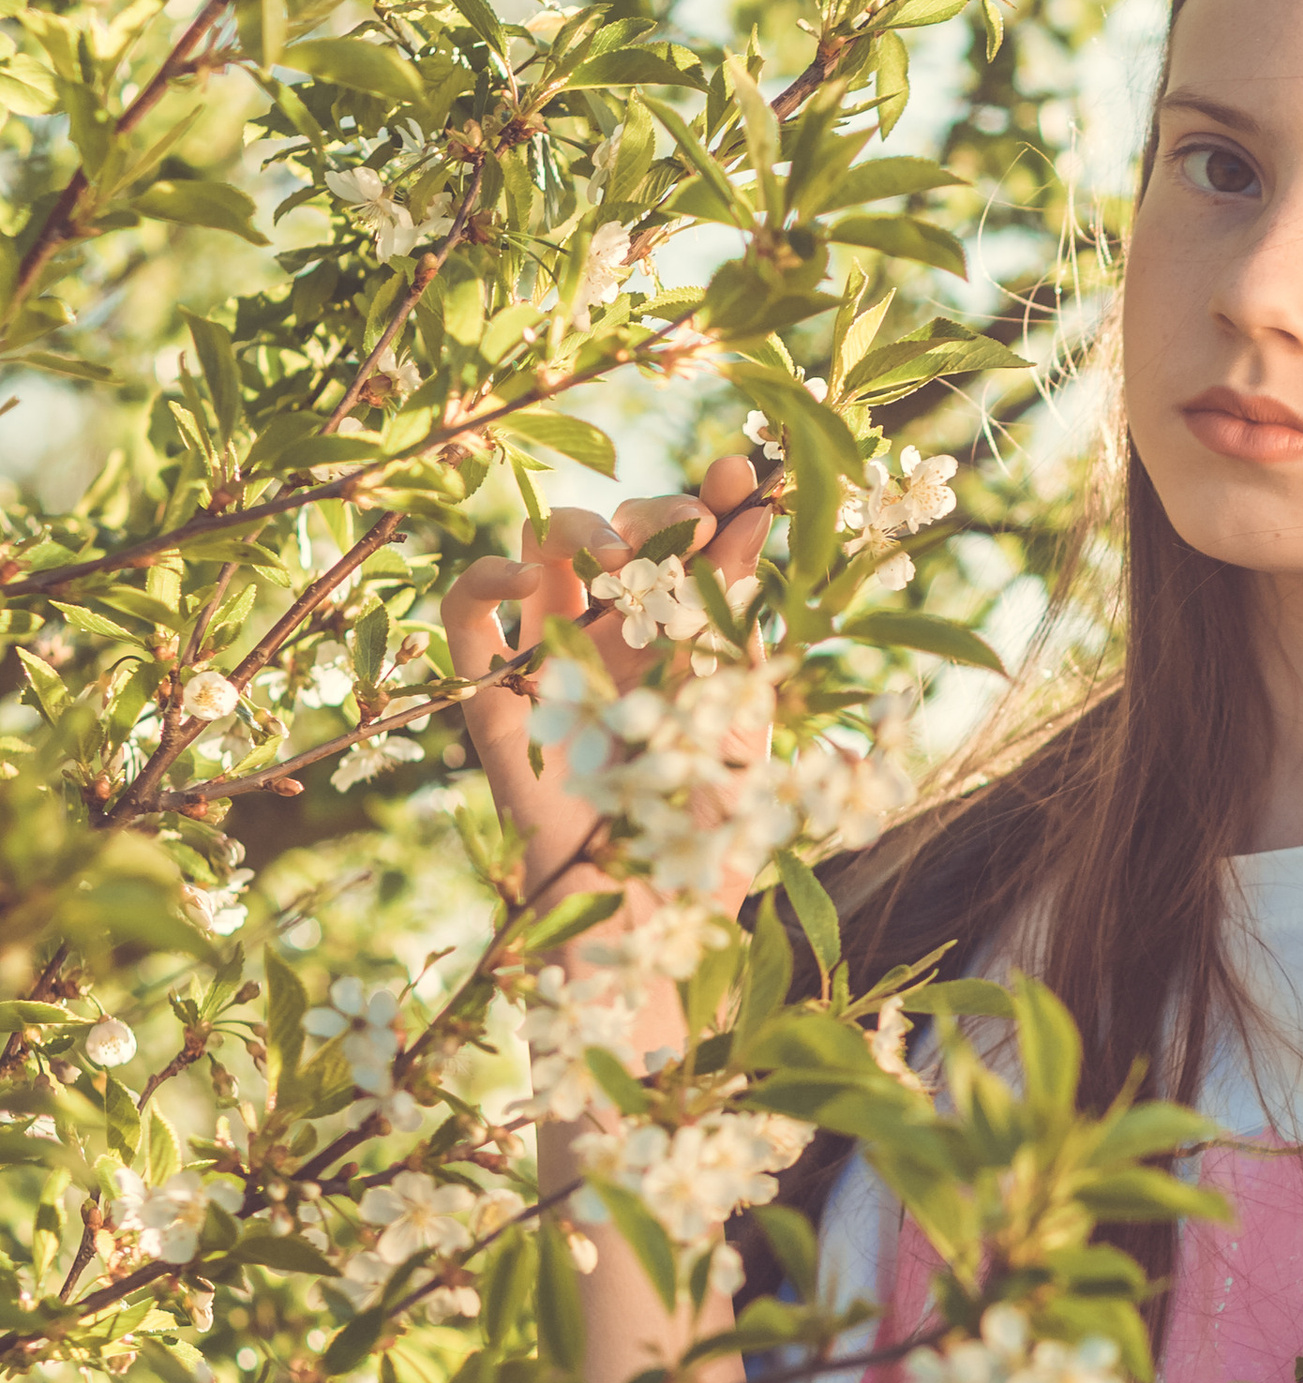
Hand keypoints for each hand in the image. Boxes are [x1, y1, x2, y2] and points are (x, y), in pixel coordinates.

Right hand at [443, 451, 776, 925]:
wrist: (650, 905)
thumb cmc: (708, 820)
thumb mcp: (740, 698)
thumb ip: (741, 607)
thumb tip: (760, 509)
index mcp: (681, 640)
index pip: (687, 542)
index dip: (709, 500)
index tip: (738, 477)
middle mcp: (615, 641)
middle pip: (616, 532)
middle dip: (653, 513)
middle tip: (688, 531)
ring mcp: (552, 663)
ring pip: (536, 550)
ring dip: (576, 529)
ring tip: (619, 560)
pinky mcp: (492, 697)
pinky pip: (462, 617)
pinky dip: (483, 578)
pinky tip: (528, 582)